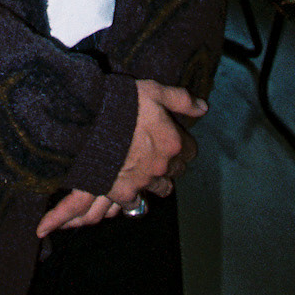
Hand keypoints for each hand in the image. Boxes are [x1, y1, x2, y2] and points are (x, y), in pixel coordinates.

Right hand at [35, 80, 207, 236]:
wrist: (90, 122)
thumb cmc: (124, 103)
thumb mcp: (154, 91)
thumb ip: (181, 100)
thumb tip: (203, 107)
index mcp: (172, 141)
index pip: (190, 151)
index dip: (182, 145)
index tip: (172, 140)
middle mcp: (162, 165)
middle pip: (176, 171)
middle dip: (170, 163)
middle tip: (156, 153)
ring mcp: (143, 181)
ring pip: (160, 188)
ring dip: (156, 181)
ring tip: (143, 171)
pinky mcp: (124, 192)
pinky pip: (136, 203)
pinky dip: (133, 197)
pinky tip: (127, 187)